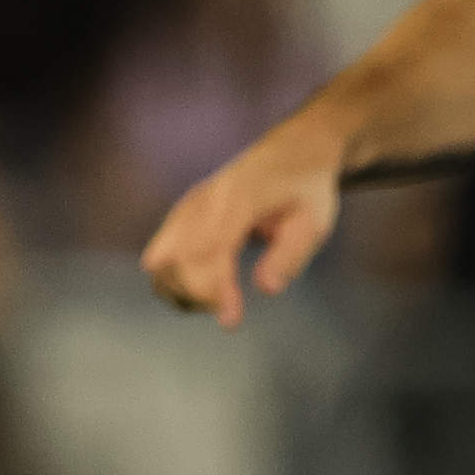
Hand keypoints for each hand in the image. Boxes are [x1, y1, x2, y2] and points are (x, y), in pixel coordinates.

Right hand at [142, 119, 341, 326]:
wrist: (290, 154)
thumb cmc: (305, 190)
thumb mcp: (314, 222)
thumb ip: (291, 257)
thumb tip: (266, 289)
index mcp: (240, 197)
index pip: (213, 246)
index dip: (215, 288)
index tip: (231, 321)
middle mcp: (205, 199)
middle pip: (177, 258)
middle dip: (199, 295)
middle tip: (231, 311)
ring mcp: (188, 206)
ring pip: (159, 261)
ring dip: (180, 291)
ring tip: (216, 299)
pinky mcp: (181, 215)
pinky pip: (160, 257)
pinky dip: (174, 281)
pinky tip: (204, 288)